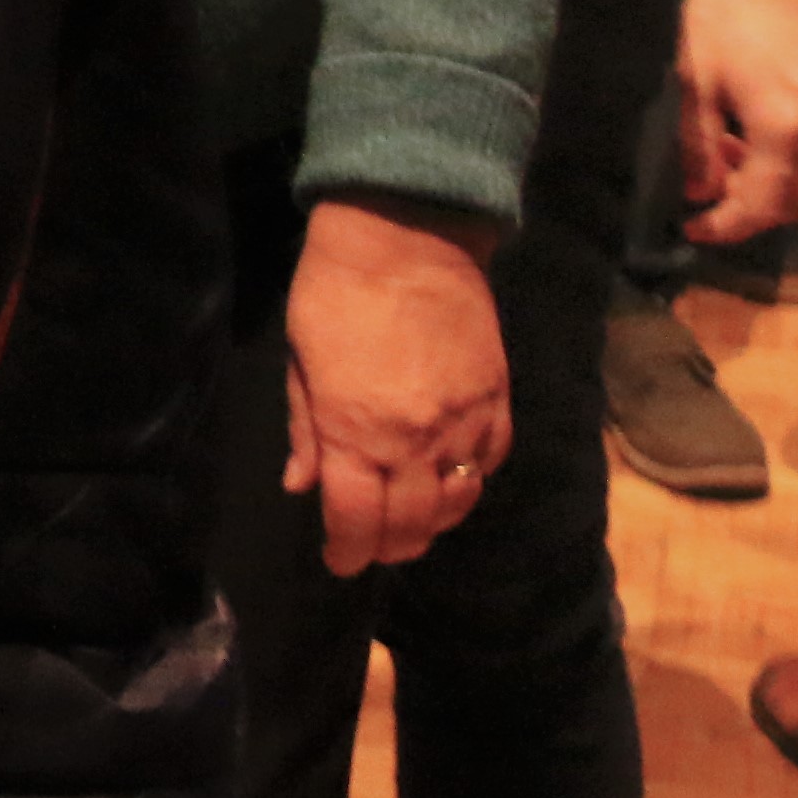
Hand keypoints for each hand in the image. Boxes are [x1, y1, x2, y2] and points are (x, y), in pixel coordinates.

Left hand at [283, 195, 508, 571]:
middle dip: (389, 546)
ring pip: (458, 502)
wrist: (406, 236)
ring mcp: (463, 423)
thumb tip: (302, 486)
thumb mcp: (299, 360)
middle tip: (373, 546)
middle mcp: (414, 440)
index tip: (339, 561)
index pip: (355, 520)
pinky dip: (471, 480)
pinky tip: (452, 476)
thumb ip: (306, 430)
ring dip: (432, 521)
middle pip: (411, 524)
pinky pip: (490, 462)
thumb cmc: (333, 292)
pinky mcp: (498, 400)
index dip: (347, 551)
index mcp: (355, 431)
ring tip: (411, 520)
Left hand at [677, 0, 797, 242]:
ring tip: (727, 165)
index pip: (763, 202)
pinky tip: (759, 144)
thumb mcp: (693, 75)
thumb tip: (697, 192)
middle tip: (706, 201)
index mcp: (788, 126)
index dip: (727, 225)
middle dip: (752, 212)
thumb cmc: (725, 8)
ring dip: (776, 189)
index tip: (692, 228)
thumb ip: (696, 141)